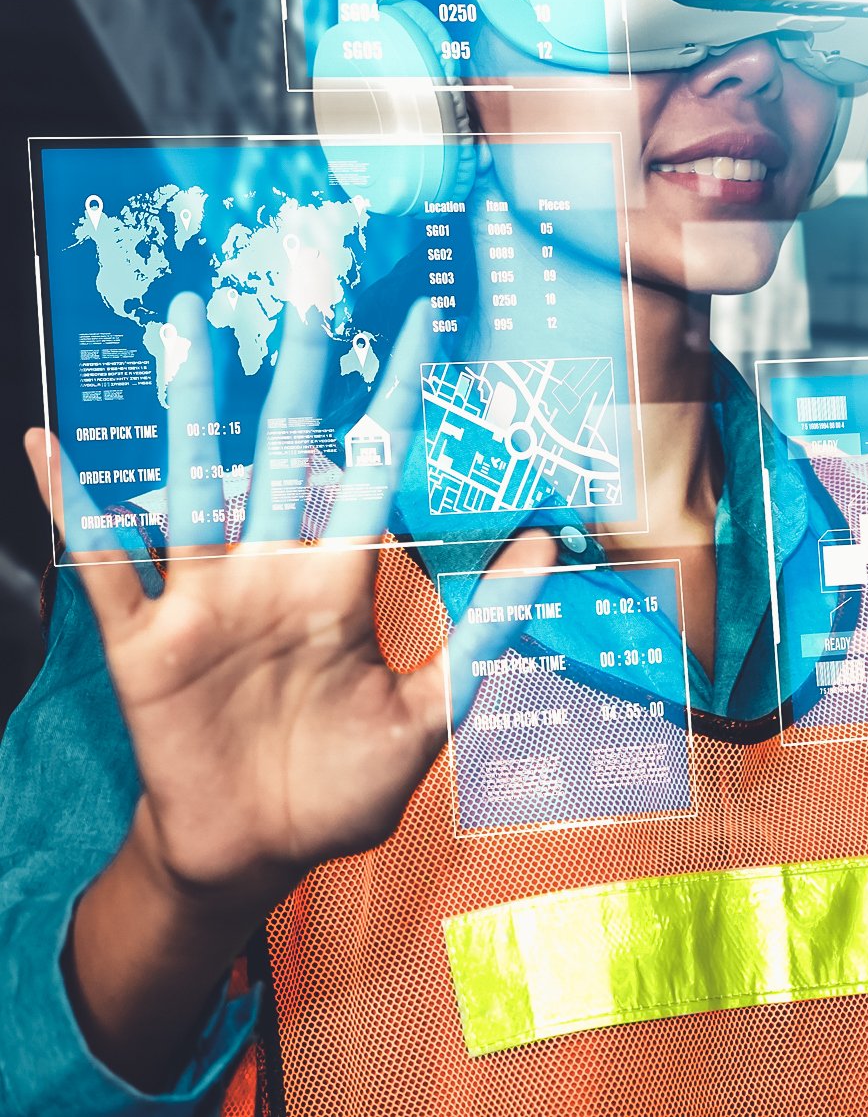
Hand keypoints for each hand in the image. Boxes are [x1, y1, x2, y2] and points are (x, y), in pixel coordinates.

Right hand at [21, 294, 529, 911]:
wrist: (256, 857)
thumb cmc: (342, 788)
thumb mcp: (434, 711)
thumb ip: (487, 626)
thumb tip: (547, 539)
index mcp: (340, 586)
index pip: (375, 469)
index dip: (396, 400)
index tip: (422, 324)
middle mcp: (271, 575)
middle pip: (283, 450)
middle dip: (293, 369)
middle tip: (303, 279)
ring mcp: (206, 602)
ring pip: (195, 482)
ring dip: (189, 405)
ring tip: (184, 325)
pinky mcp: (145, 643)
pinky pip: (106, 563)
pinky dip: (79, 505)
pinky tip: (52, 444)